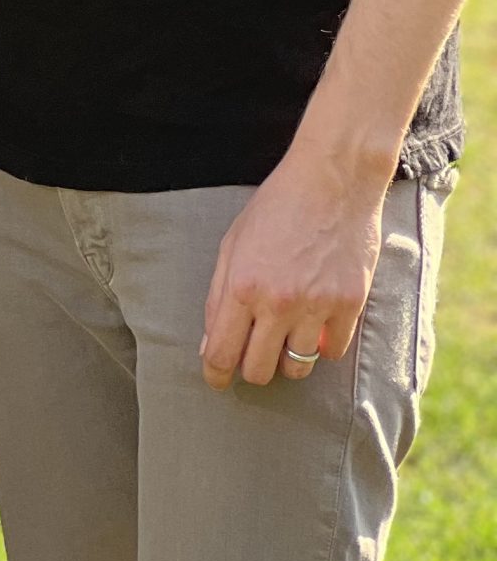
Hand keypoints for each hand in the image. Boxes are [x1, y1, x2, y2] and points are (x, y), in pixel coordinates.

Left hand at [199, 148, 387, 388]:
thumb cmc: (275, 209)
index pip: (221, 354)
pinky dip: (322, 345)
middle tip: (254, 355)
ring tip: (286, 337)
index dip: (215, 375)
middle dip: (252, 369)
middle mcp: (278, 302)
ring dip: (288, 359)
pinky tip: (316, 324)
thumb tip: (210, 347)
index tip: (217, 380)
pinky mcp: (351, 303)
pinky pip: (333, 350)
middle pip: (259, 370)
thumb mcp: (232, 246)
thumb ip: (218, 298)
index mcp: (242, 287)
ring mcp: (317, 305)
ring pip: (298, 367)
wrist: (332, 180)